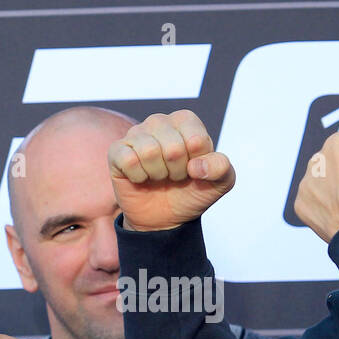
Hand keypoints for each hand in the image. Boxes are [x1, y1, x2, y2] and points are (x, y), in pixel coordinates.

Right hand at [108, 110, 235, 230]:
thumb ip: (221, 168)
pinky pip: (128, 160)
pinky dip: (138, 177)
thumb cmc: (192, 192)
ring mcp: (136, 134)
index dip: (197, 164)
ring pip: (149, 152)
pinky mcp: (117, 150)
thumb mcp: (220, 183)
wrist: (165, 218)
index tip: (193, 169)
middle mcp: (160, 121)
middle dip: (177, 171)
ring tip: (159, 176)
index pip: (196, 140)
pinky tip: (141, 178)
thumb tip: (196, 166)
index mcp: (186, 120)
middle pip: (173, 147)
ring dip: (157, 174)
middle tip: (174, 176)